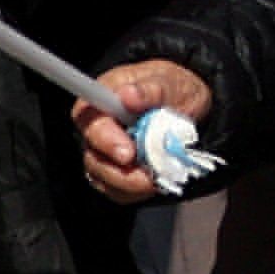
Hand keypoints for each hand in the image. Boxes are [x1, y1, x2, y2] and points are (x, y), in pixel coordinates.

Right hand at [75, 57, 214, 201]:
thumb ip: (149, 89)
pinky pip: (120, 192)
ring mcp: (105, 154)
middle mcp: (98, 130)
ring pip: (105, 179)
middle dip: (120, 171)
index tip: (127, 152)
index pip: (88, 120)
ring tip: (159, 178)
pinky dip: (139, 192)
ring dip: (132, 183)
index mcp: (102, 101)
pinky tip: (157, 182)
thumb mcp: (168, 81)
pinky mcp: (117, 174)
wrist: (186, 105)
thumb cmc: (170, 88)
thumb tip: (128, 95)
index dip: (104, 139)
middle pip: (94, 157)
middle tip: (147, 175)